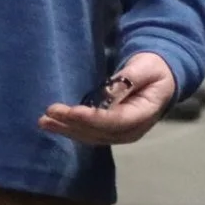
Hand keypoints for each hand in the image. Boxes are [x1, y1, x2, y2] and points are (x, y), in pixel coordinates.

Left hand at [40, 52, 177, 146]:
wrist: (160, 79)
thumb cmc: (154, 70)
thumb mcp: (145, 68)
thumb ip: (128, 80)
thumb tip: (107, 92)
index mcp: (144, 114)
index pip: (116, 121)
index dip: (92, 118)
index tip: (72, 111)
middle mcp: (131, 130)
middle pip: (99, 132)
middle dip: (73, 124)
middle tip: (49, 112)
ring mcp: (120, 134)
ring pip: (90, 136)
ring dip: (67, 129)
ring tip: (44, 121)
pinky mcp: (110, 131)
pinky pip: (89, 134)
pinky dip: (70, 129)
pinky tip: (54, 124)